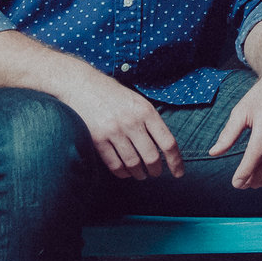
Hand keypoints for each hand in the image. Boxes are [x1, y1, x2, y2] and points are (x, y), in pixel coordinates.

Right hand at [66, 75, 184, 179]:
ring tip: (140, 175)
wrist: (82, 85)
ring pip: (133, 163)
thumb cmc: (114, 95)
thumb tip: (164, 148)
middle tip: (155, 173)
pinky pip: (114, 164)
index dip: (176, 162)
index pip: (168, 142)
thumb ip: (150, 121)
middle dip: (156, 170)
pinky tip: (125, 172)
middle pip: (151, 157)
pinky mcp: (97, 139)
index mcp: (146, 111)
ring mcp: (114, 131)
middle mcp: (132, 121)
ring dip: (139, 174)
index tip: (178, 173)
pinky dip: (122, 173)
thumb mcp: (138, 101)